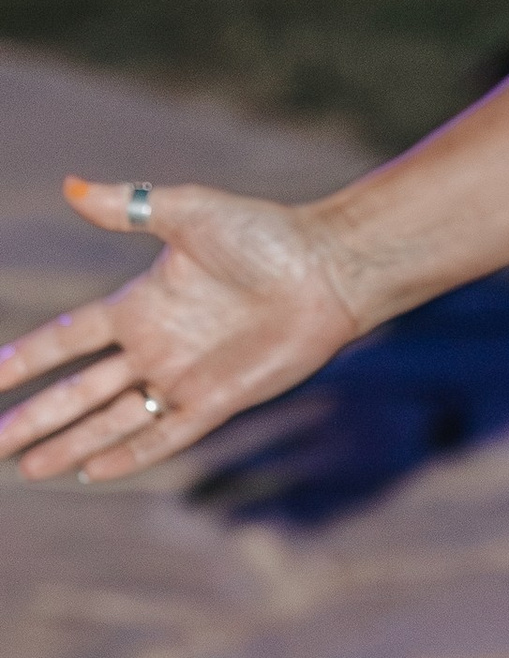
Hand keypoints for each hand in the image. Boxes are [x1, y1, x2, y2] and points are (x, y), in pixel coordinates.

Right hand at [0, 178, 366, 483]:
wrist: (329, 268)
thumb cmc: (265, 234)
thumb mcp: (191, 213)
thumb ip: (131, 207)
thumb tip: (71, 187)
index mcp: (139, 304)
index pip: (66, 339)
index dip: (24, 358)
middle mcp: (155, 346)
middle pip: (78, 391)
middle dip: (34, 417)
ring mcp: (184, 377)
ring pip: (112, 419)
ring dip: (70, 442)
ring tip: (28, 468)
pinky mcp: (219, 399)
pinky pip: (165, 434)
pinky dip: (130, 453)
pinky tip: (93, 471)